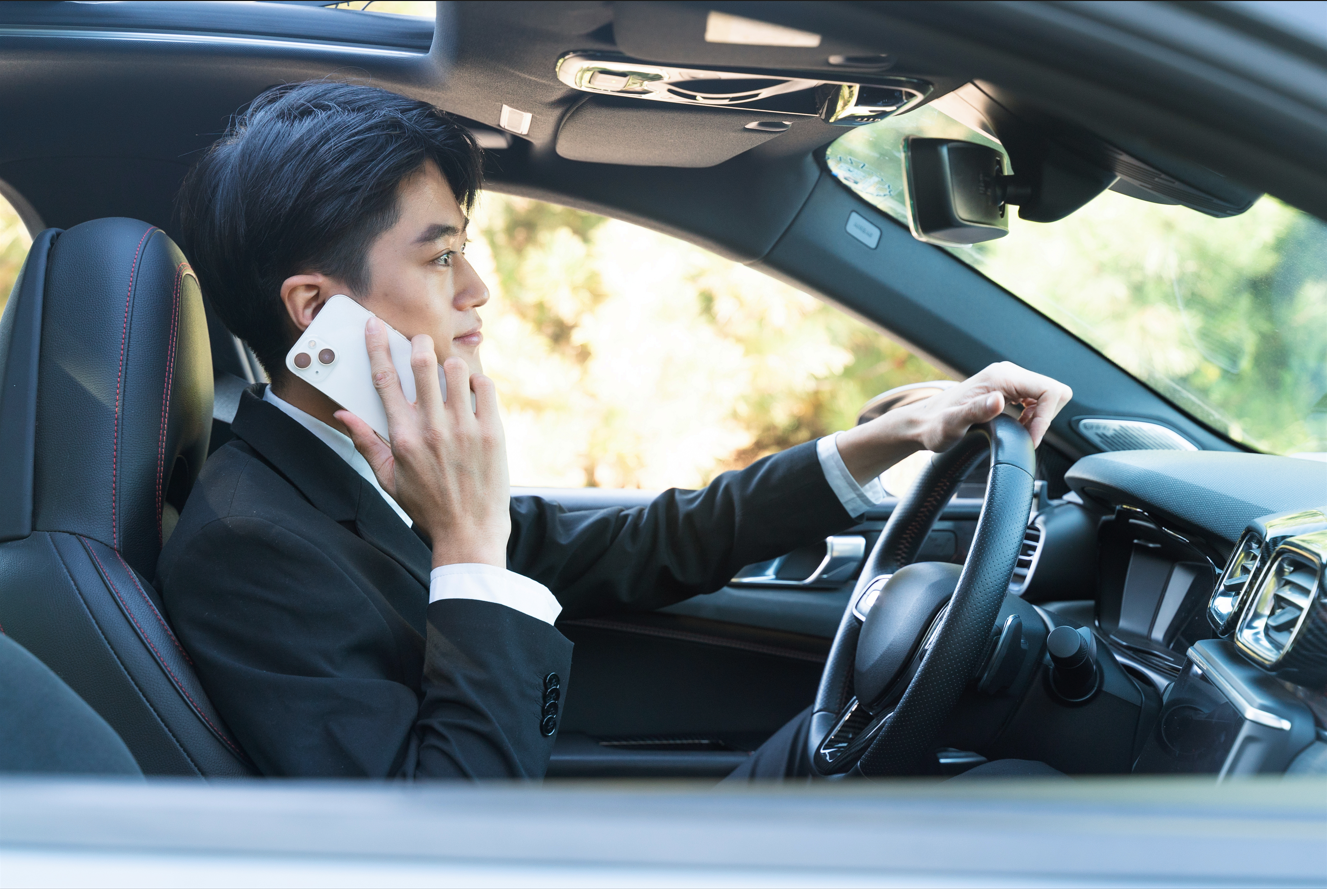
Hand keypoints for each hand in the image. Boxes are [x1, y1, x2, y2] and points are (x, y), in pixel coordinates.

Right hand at [336, 318, 510, 568]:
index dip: (377, 347)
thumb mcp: (388, 478)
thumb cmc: (427, 506)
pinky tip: (471, 390)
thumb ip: (366, 442)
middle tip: (419, 341)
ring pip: (456, 370)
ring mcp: (465, 429)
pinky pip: (485, 387)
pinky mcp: (492, 432)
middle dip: (418, 344)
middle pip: (422, 364)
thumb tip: (342, 415)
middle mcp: (433, 428)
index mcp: (403, 437)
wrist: (469, 532)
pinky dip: (476, 381)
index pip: (385, 380)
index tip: (375, 326)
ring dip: (450, 364)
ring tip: (449, 374)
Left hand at [837, 362, 1072, 484]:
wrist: (921, 424)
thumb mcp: (953, 424)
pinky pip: (1036, 399)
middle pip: (1053, 390)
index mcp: (1001, 377)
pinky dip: (1034, 416)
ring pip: (1047, 395)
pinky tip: (1018, 427)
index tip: (1031, 439)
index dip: (1046, 418)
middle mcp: (1006, 373)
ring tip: (1021, 434)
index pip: (1050, 390)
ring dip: (1041, 418)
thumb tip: (999, 401)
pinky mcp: (1006, 389)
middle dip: (1047, 417)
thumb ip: (976, 411)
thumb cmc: (935, 426)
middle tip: (1027, 436)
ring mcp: (1007, 380)